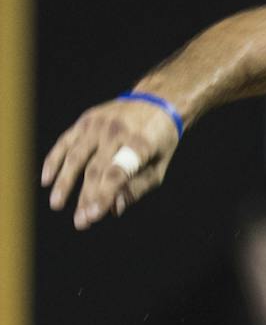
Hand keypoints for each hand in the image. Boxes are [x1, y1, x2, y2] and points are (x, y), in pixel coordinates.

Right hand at [41, 97, 182, 229]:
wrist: (156, 103)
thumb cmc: (160, 142)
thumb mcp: (159, 166)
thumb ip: (137, 188)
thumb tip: (114, 210)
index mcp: (140, 144)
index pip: (117, 174)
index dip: (103, 196)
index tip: (93, 216)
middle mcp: (116, 132)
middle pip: (95, 170)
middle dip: (85, 198)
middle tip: (79, 222)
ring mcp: (98, 124)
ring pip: (76, 157)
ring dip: (64, 182)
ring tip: (56, 204)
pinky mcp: (85, 120)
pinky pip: (65, 142)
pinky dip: (54, 161)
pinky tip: (46, 180)